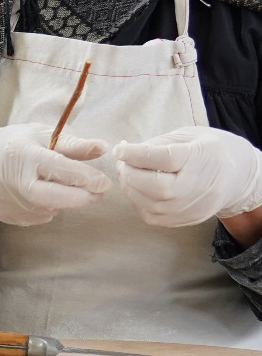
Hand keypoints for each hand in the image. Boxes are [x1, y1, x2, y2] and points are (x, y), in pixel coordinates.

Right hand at [0, 123, 110, 226]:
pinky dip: (47, 207)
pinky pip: (37, 216)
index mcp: (25, 154)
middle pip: (51, 197)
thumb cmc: (20, 144)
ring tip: (59, 186)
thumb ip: (75, 145)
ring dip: (63, 201)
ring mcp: (8, 200)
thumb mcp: (45, 136)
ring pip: (47, 208)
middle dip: (79, 198)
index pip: (58, 168)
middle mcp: (13, 180)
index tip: (104, 182)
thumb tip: (104, 148)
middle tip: (98, 195)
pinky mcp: (6, 214)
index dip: (85, 177)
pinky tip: (41, 194)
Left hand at [115, 126, 261, 226]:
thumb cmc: (206, 149)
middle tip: (122, 164)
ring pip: (153, 206)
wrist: (236, 174)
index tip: (120, 149)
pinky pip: (154, 217)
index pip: (165, 159)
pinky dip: (138, 203)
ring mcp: (196, 206)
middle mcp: (202, 185)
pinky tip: (137, 190)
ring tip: (128, 176)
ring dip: (131, 190)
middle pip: (158, 187)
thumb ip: (156, 144)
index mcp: (203, 157)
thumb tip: (124, 153)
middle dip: (130, 175)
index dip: (136, 155)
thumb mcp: (187, 136)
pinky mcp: (189, 219)